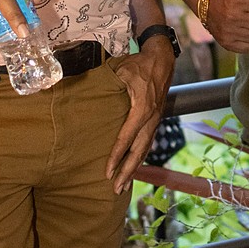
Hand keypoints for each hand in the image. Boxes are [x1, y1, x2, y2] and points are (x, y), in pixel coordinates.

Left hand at [106, 37, 173, 193]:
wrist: (162, 59)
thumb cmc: (140, 64)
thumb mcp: (122, 71)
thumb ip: (109, 84)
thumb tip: (86, 92)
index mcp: (142, 110)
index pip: (126, 139)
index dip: (116, 156)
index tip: (107, 171)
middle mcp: (150, 119)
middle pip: (138, 151)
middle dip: (127, 172)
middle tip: (115, 188)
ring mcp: (155, 120)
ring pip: (144, 150)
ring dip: (134, 169)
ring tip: (123, 185)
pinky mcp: (155, 119)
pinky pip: (147, 143)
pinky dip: (140, 158)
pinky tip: (133, 167)